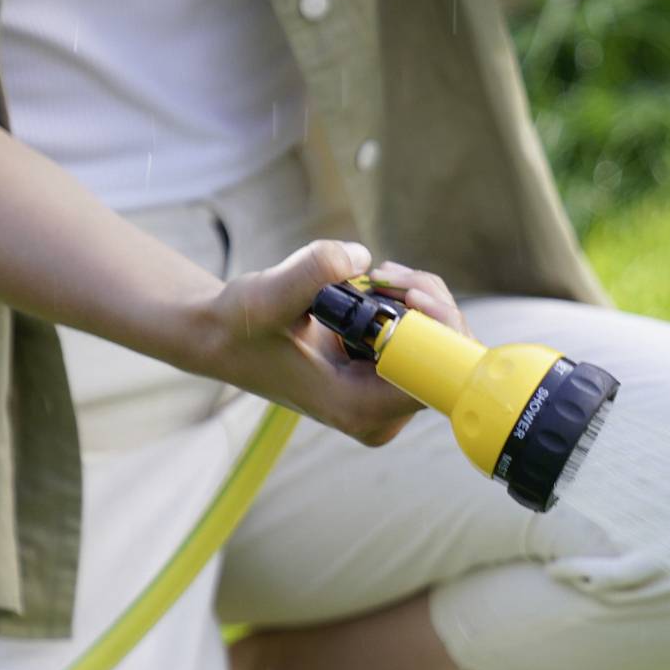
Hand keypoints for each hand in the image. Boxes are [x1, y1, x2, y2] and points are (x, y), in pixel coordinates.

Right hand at [186, 241, 469, 445]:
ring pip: (440, 345)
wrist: (222, 336)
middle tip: (388, 274)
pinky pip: (425, 338)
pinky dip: (411, 303)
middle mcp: (380, 413)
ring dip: (419, 298)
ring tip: (375, 275)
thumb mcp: (266, 296)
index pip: (435, 381)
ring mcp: (386, 397)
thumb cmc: (239, 325)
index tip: (410, 294)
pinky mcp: (386, 376)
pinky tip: (378, 284)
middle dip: (430, 306)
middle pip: (446, 362)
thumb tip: (360, 256)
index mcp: (359, 409)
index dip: (439, 333)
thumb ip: (310, 273)